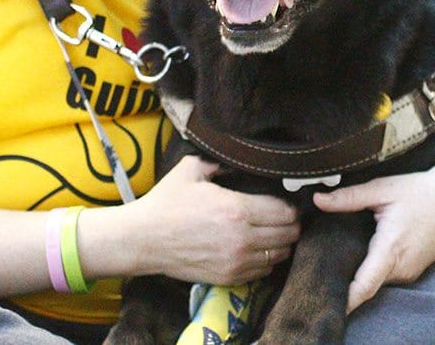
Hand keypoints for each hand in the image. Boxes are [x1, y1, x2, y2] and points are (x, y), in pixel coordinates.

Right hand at [123, 155, 299, 284]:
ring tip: (274, 234)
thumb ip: (220, 161)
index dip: (291, 207)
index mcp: (236, 209)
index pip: (284, 211)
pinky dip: (266, 261)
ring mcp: (235, 261)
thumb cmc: (165, 204)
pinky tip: (258, 250)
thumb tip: (238, 158)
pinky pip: (262, 272)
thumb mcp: (191, 170)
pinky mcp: (228, 277)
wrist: (143, 239)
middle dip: (291, 225)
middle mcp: (241, 238)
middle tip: (285, 219)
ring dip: (281, 244)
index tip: (288, 203)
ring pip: (279, 255)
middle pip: (288, 234)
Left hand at [311, 165, 434, 311]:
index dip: (346, 299)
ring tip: (345, 255)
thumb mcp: (384, 189)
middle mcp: (402, 267)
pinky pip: (389, 276)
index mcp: (391, 248)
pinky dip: (377, 268)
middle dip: (347, 282)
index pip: (365, 285)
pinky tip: (369, 251)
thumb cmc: (422, 192)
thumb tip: (318, 200)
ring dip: (363, 273)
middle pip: (366, 285)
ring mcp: (410, 272)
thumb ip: (350, 197)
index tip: (328, 303)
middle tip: (325, 268)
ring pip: (377, 281)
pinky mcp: (415, 271)